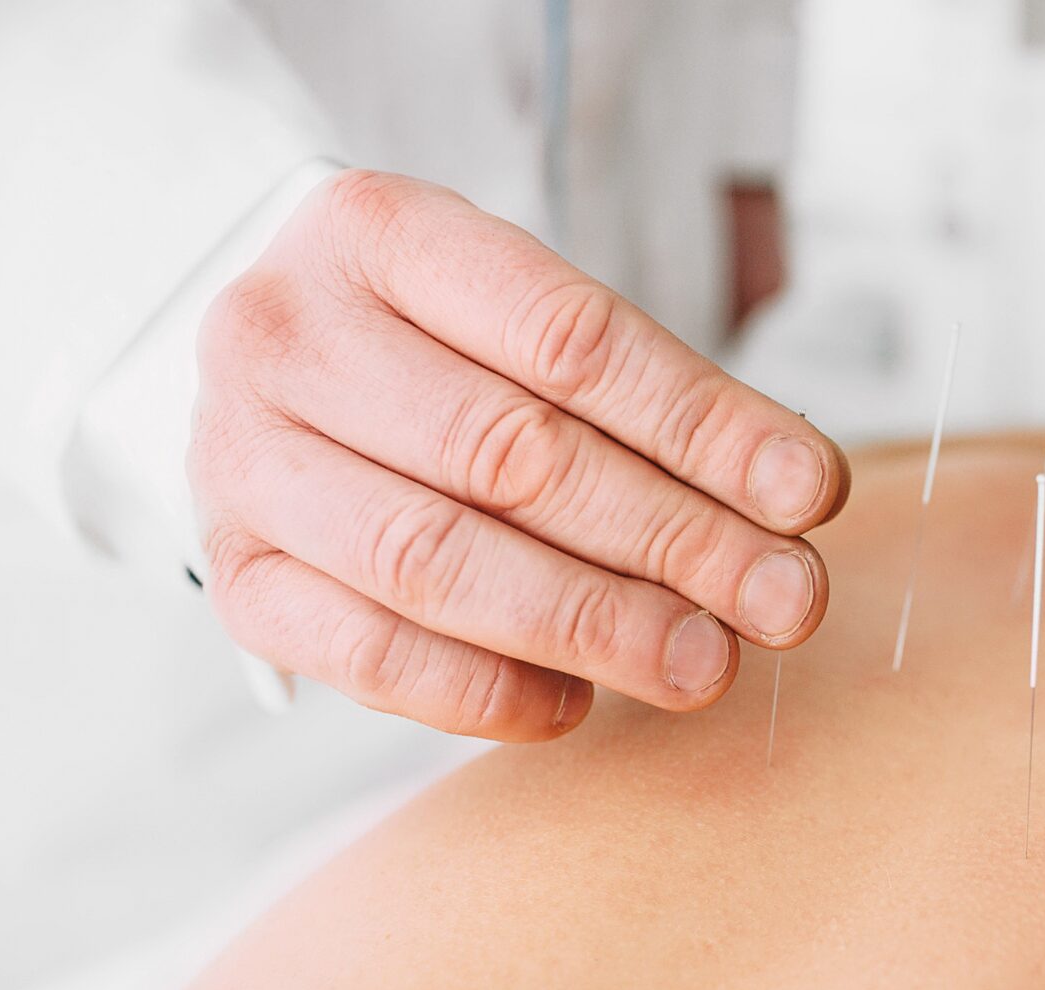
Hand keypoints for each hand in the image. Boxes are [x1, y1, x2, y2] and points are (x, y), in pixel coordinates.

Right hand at [191, 170, 848, 739]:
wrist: (276, 365)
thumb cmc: (438, 339)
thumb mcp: (525, 312)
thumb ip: (645, 396)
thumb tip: (790, 502)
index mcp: (377, 233)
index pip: (568, 338)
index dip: (702, 425)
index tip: (808, 493)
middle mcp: (286, 338)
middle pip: (510, 454)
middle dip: (672, 538)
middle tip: (784, 598)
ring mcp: (242, 462)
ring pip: (437, 561)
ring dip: (594, 624)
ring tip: (707, 662)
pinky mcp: (236, 576)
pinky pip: (367, 655)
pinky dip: (485, 691)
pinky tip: (578, 702)